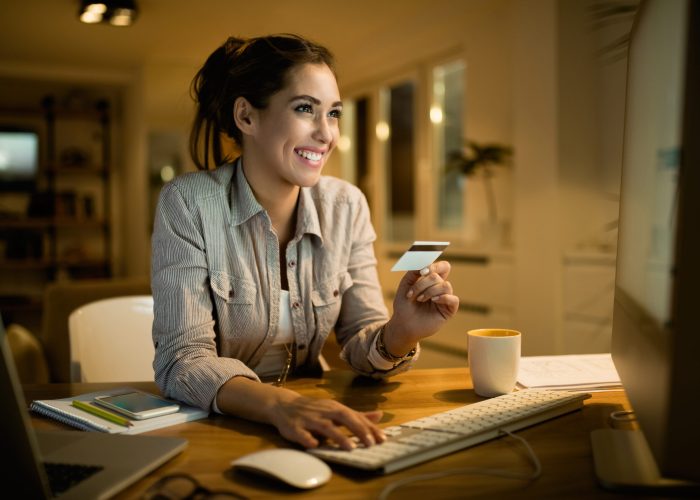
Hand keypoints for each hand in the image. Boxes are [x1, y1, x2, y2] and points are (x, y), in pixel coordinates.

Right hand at [270, 392, 384, 449]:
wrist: (284, 405)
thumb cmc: (314, 409)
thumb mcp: (336, 410)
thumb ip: (357, 415)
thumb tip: (380, 415)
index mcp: (335, 408)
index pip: (355, 416)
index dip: (369, 428)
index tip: (382, 439)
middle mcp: (324, 411)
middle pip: (343, 417)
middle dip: (358, 429)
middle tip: (370, 443)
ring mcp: (309, 419)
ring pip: (325, 426)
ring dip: (338, 436)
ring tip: (350, 447)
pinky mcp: (294, 427)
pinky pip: (301, 433)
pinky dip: (308, 439)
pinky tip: (315, 445)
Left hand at [385, 260, 459, 353]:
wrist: (402, 324)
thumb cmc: (404, 305)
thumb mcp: (405, 285)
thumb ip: (413, 272)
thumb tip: (425, 265)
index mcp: (432, 281)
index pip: (442, 267)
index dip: (434, 266)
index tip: (421, 271)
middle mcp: (440, 288)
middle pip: (438, 276)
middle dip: (422, 283)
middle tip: (412, 293)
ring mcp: (445, 299)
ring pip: (445, 286)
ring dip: (429, 291)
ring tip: (419, 299)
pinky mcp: (448, 310)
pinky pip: (454, 299)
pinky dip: (443, 297)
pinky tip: (433, 301)